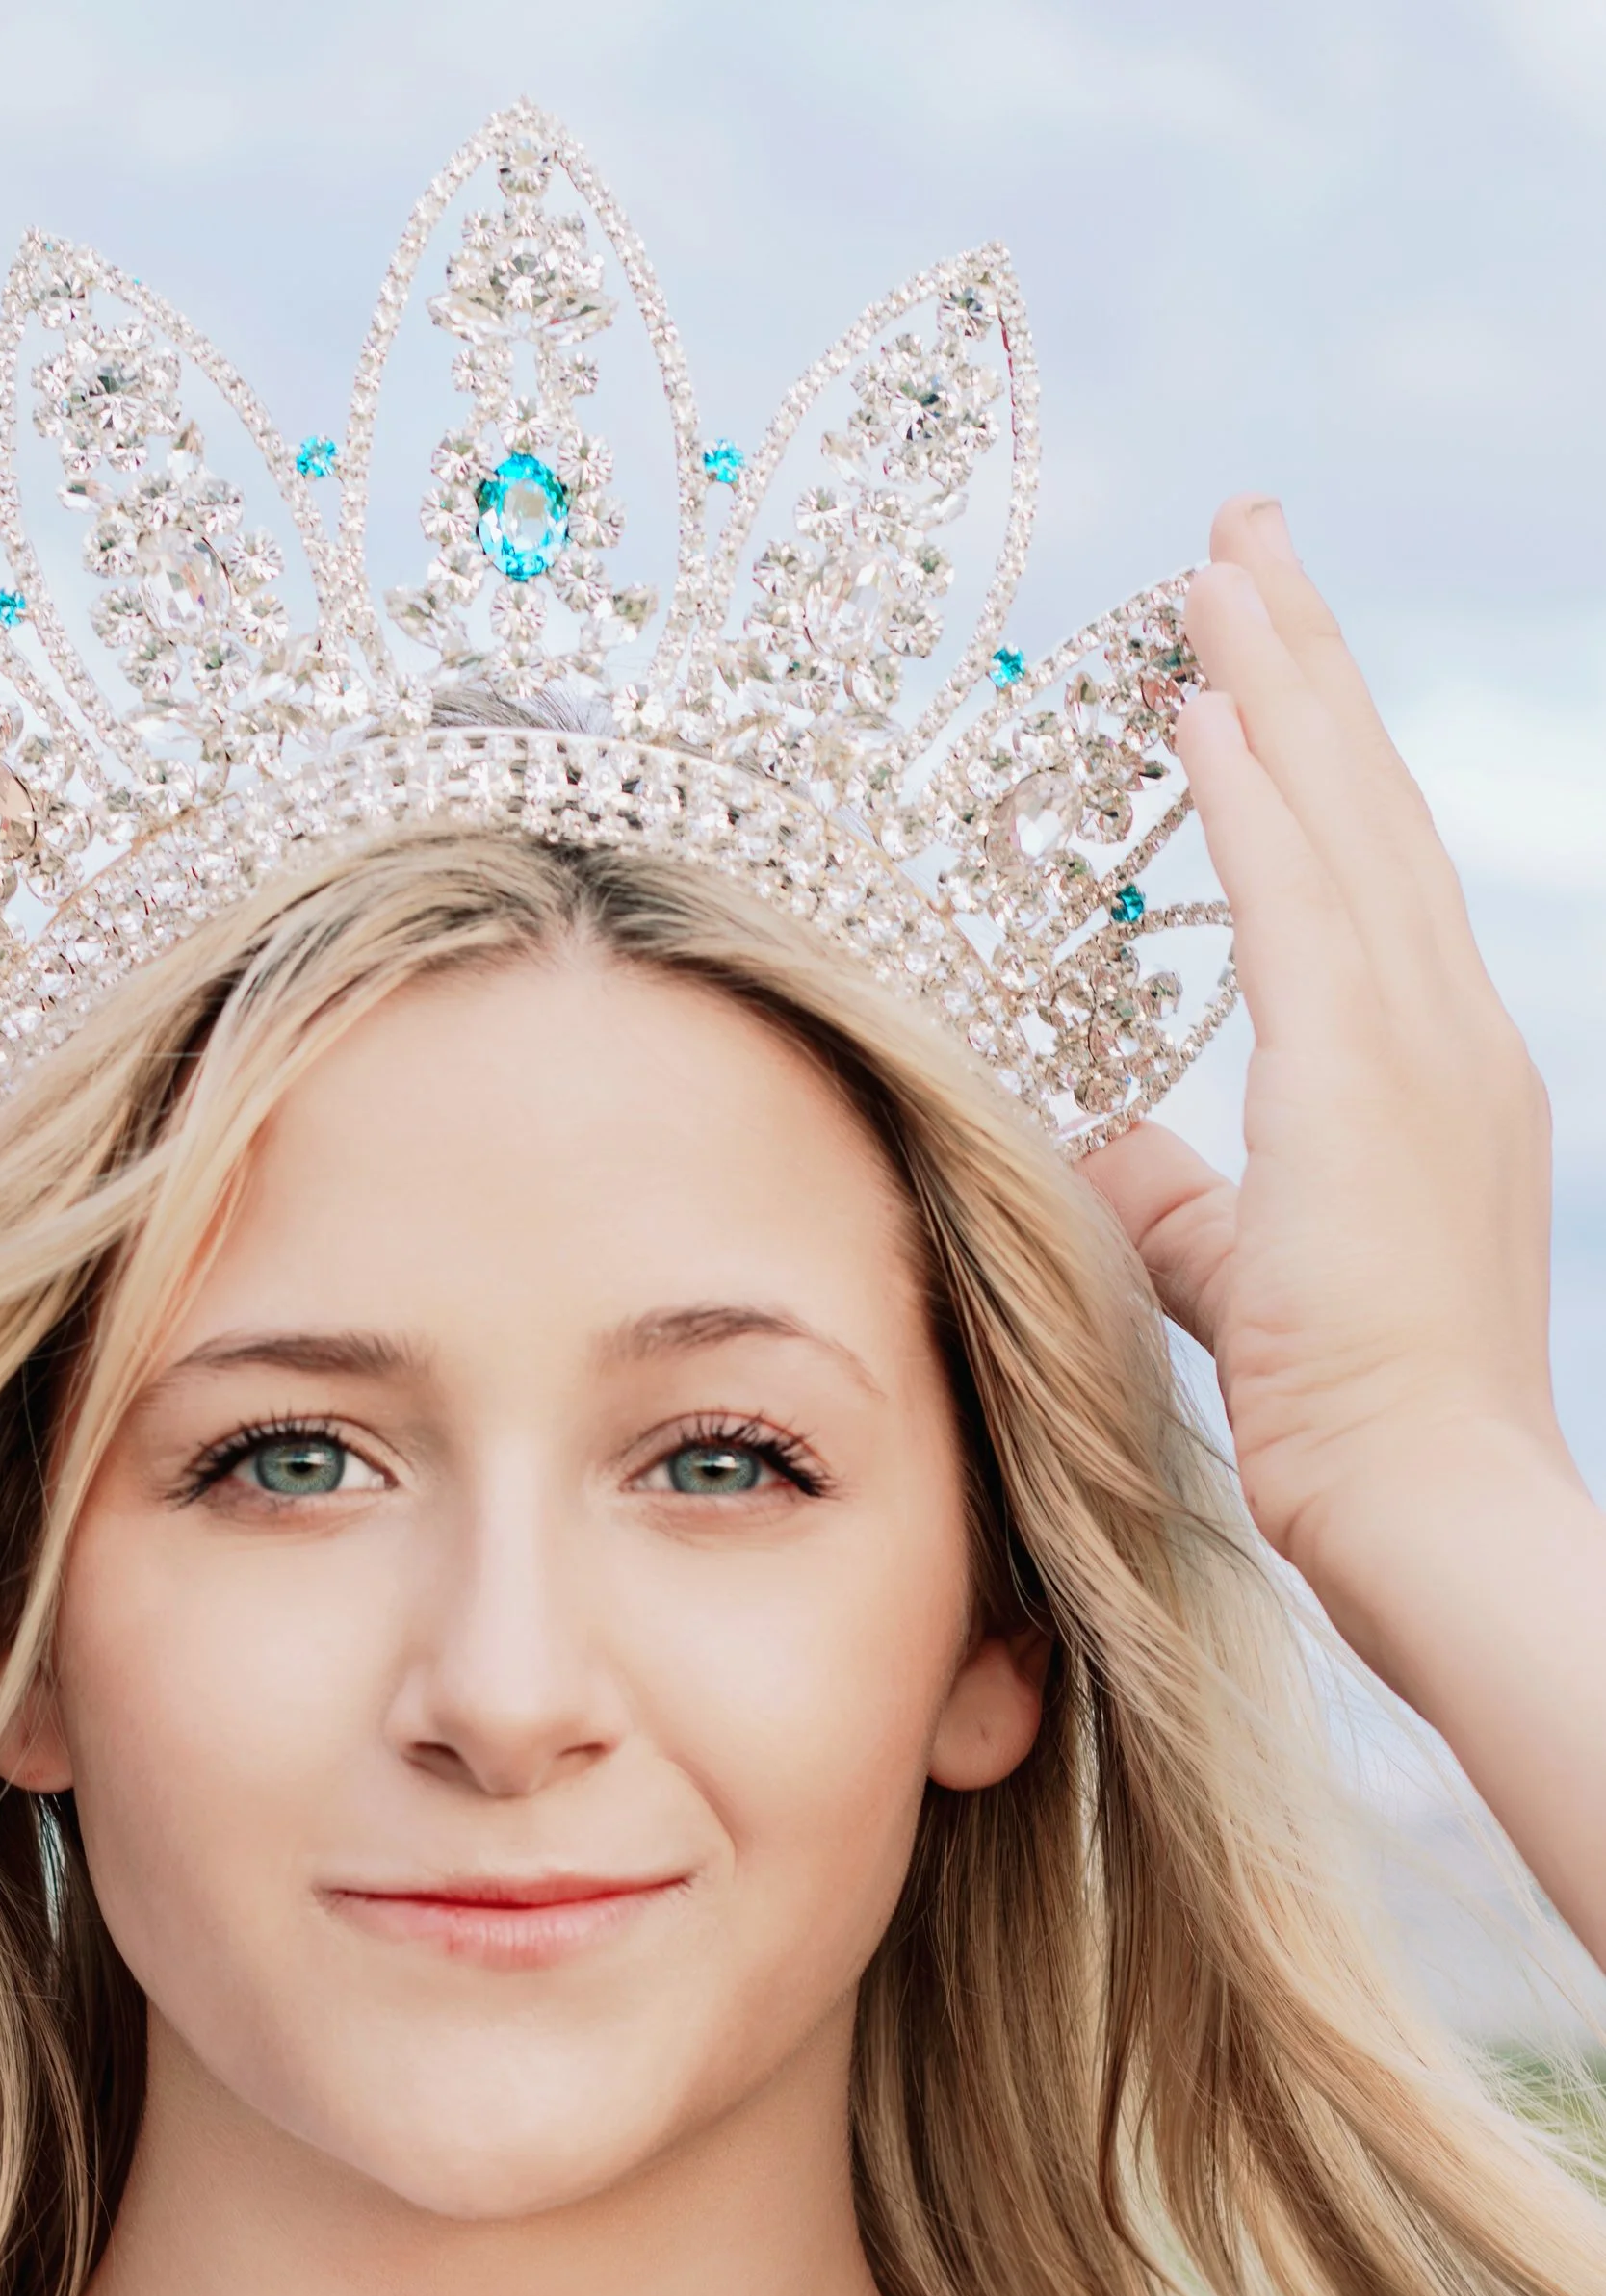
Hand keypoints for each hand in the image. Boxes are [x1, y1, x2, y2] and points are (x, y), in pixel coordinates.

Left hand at [1080, 497, 1582, 1635]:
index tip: (1250, 649)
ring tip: (1219, 563)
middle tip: (1244, 534)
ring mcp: (1425, 1049)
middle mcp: (1449, 1030)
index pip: (1361, 869)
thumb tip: (1110, 1140)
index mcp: (1429, 1068)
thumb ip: (1182, 1197)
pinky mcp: (1368, 1087)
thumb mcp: (1237, 1271)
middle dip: (1303, 659)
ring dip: (1279, 681)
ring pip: (1346, 820)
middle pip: (1368, 803)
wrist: (1427, 1498)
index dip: (1310, 747)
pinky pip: (1305, 906)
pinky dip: (1259, 799)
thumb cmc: (1349, 1407)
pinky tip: (1209, 705)